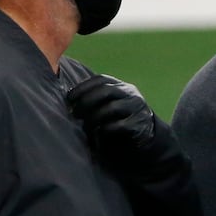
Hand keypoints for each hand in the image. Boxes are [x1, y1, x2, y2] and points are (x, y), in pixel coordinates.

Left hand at [65, 74, 185, 182]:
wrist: (146, 135)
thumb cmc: (120, 120)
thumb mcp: (110, 105)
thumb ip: (96, 100)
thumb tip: (69, 101)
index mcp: (121, 86)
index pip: (101, 80)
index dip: (83, 87)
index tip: (70, 98)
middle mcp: (130, 93)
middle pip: (106, 91)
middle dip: (87, 101)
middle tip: (75, 113)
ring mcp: (137, 108)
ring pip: (112, 108)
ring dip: (94, 118)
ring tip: (84, 127)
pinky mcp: (139, 125)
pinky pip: (118, 126)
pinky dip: (105, 130)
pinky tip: (98, 134)